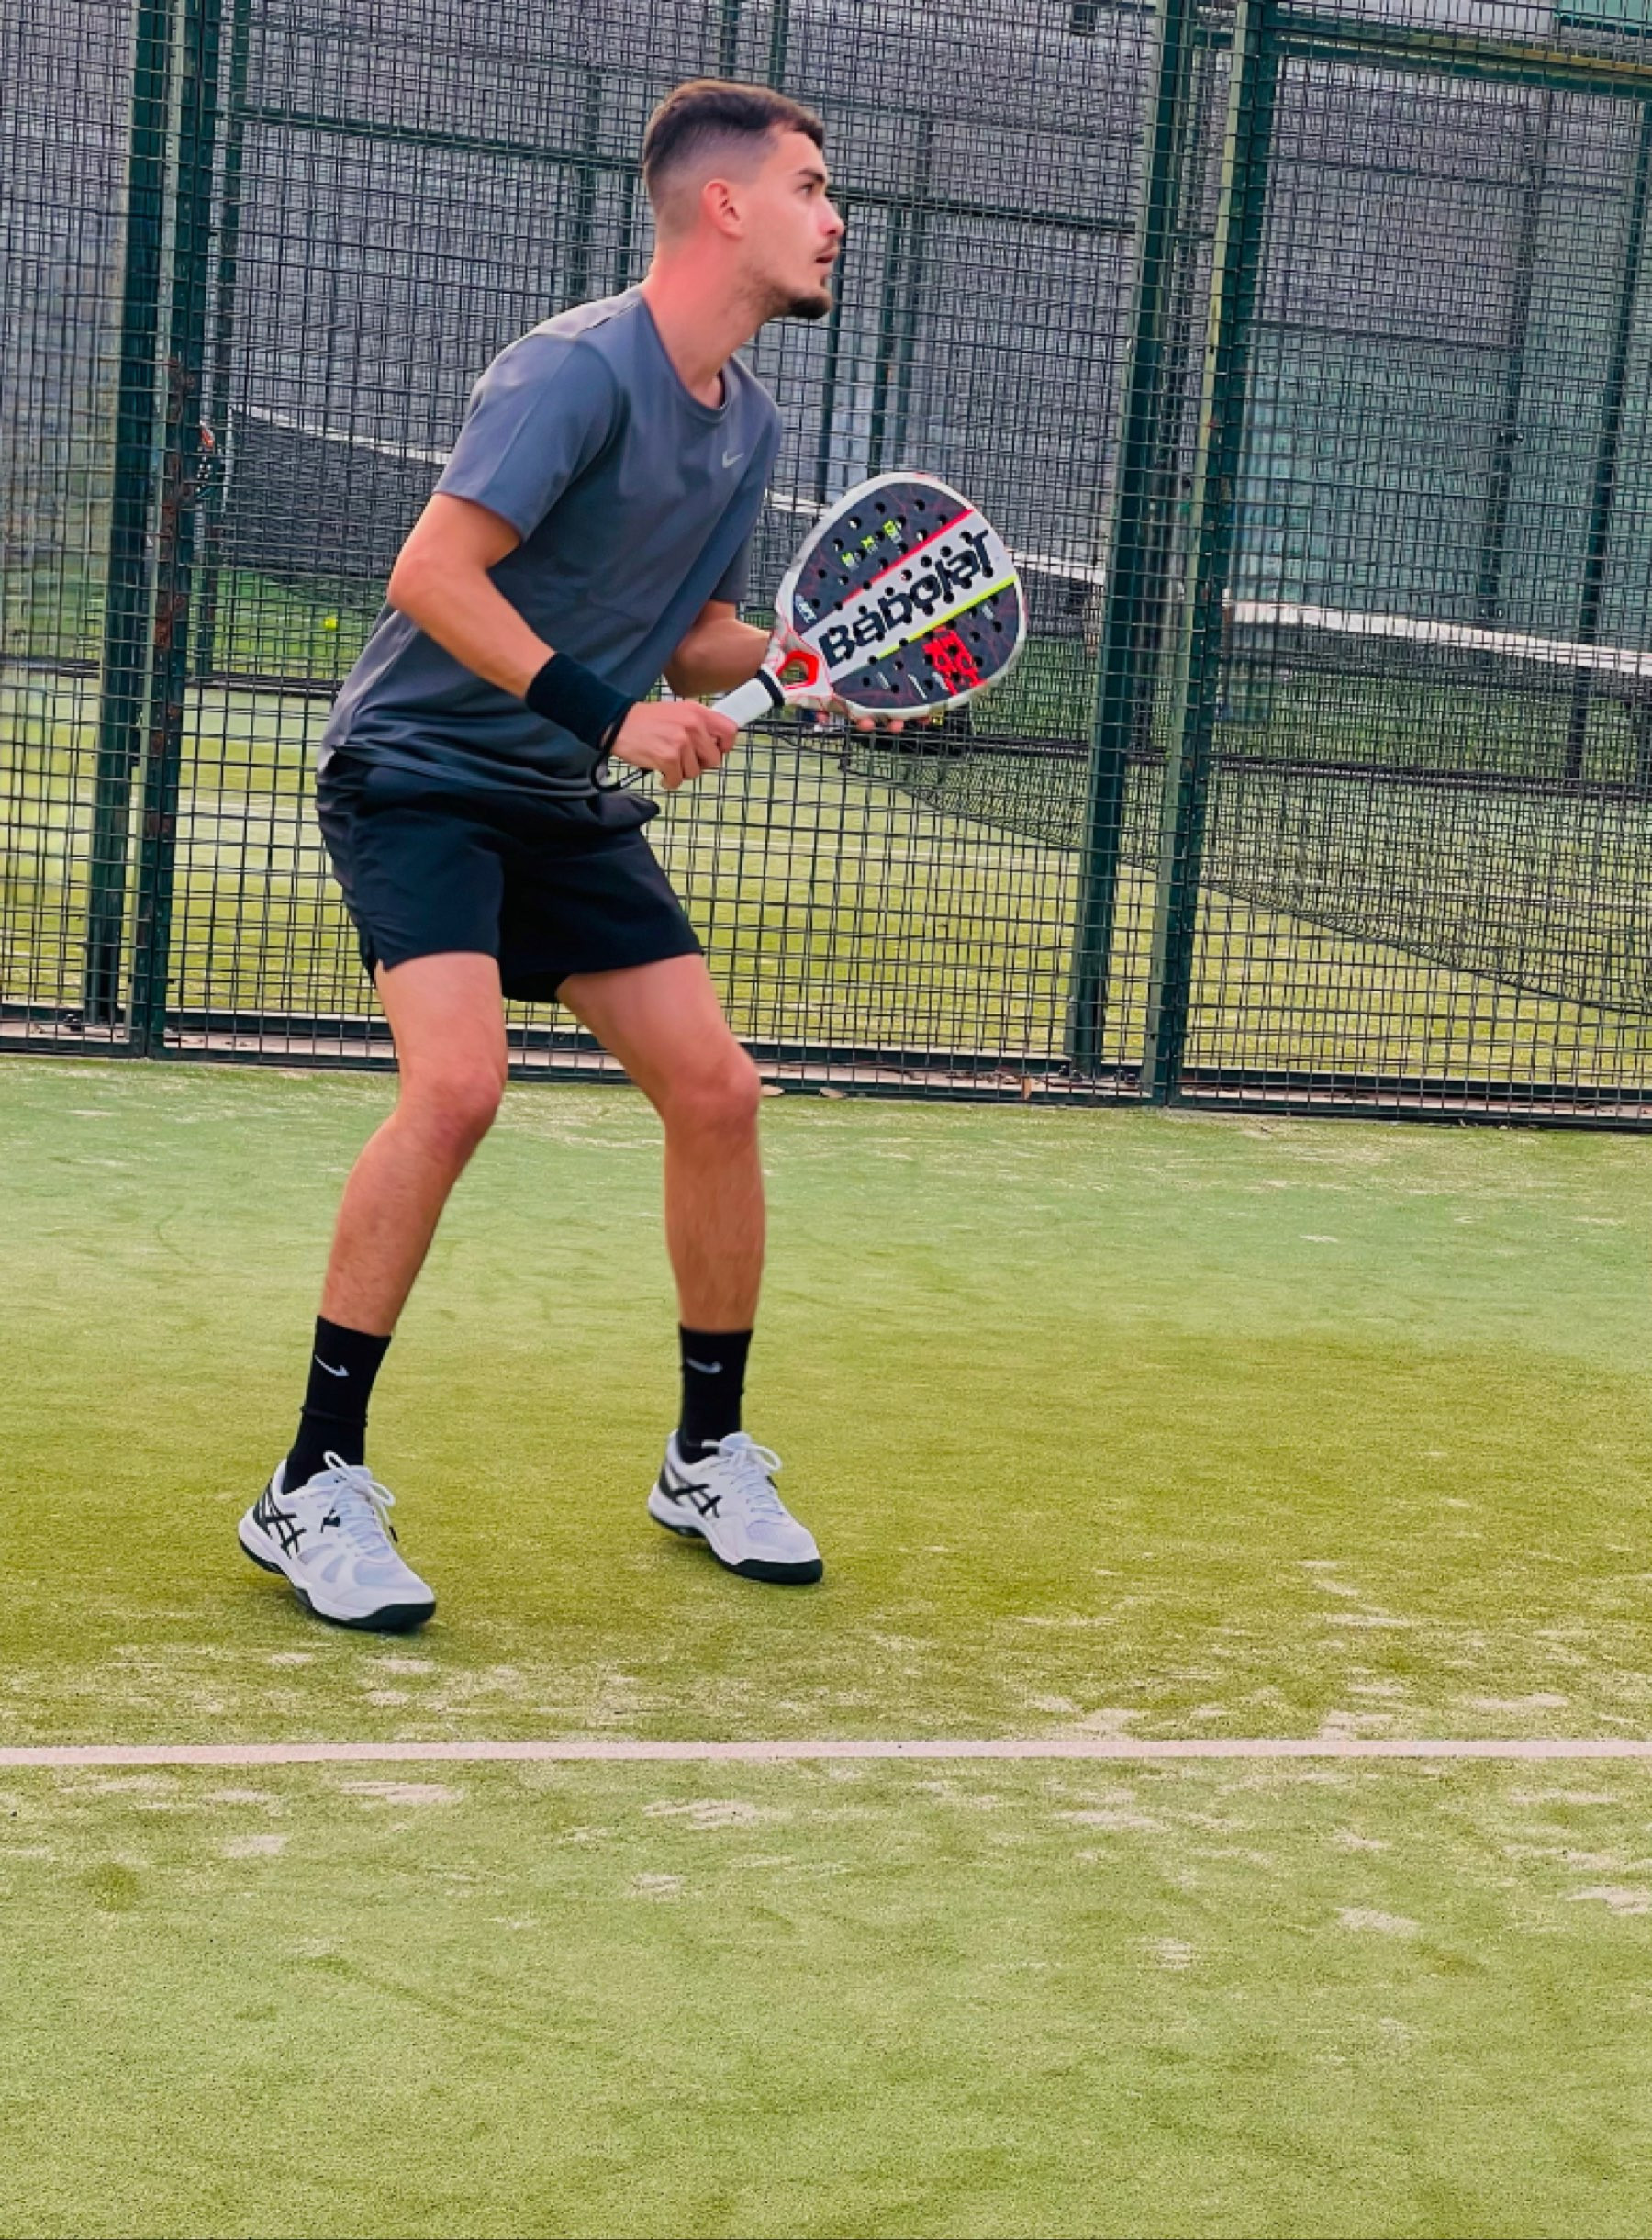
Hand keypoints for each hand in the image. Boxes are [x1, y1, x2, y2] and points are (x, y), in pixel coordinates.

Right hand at [609, 700, 737, 790]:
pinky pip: (678, 780)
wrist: (617, 723)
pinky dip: (669, 780)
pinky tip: (661, 771)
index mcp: (697, 712)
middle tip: (685, 759)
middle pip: (714, 759)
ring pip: (695, 772)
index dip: (725, 746)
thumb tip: (715, 744)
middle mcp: (692, 725)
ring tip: (668, 761)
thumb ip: (697, 724)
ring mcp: (681, 743)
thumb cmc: (646, 721)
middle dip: (700, 764)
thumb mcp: (676, 712)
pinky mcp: (668, 758)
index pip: (729, 731)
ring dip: (681, 772)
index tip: (715, 750)